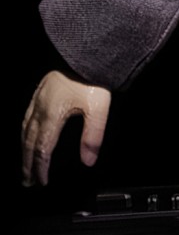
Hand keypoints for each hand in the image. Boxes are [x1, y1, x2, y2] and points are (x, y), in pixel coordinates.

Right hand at [20, 70, 111, 186]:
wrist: (83, 52)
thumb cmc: (92, 79)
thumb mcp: (99, 109)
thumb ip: (93, 136)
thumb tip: (88, 161)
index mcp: (52, 116)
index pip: (43, 150)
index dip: (41, 168)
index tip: (42, 182)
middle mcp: (40, 109)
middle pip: (29, 143)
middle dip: (28, 164)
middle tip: (27, 182)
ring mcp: (37, 100)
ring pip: (24, 130)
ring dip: (24, 150)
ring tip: (24, 165)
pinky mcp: (39, 93)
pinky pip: (26, 118)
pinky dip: (23, 133)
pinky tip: (26, 136)